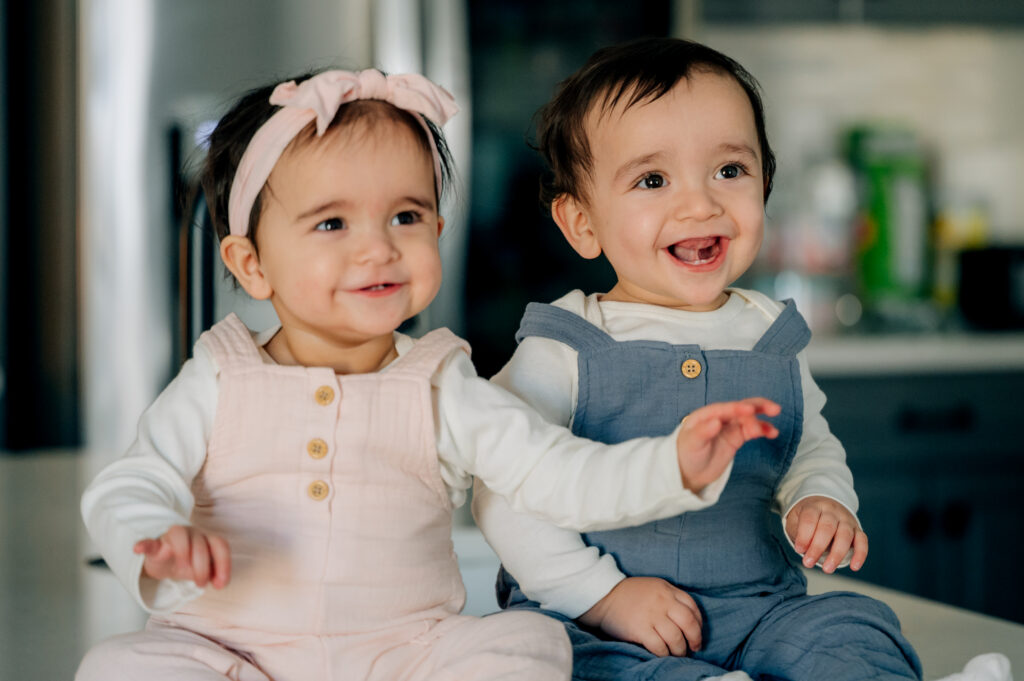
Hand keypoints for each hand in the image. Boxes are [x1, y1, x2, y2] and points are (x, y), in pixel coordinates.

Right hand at [133, 524, 230, 588]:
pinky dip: (143, 545)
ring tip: (182, 568)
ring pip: (179, 534)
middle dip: (202, 568)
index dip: (223, 564)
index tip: (220, 584)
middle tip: (200, 584)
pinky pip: (149, 542)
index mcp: (207, 539)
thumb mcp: (204, 569)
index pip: (220, 545)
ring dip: (183, 551)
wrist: (166, 559)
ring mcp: (172, 537)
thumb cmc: (190, 562)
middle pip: (200, 544)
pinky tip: (138, 549)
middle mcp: (192, 534)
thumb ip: (214, 573)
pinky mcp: (154, 545)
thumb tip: (220, 583)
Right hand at [577, 577, 702, 656]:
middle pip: (689, 623)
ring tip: (677, 653)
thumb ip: (670, 597)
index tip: (696, 633)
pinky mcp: (640, 629)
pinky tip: (662, 654)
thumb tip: (687, 619)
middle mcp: (662, 601)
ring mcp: (651, 615)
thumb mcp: (653, 587)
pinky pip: (659, 647)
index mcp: (666, 589)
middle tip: (694, 647)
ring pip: (676, 638)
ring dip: (680, 650)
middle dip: (695, 638)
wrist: (603, 596)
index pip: (692, 606)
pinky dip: (664, 653)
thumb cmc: (629, 594)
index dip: (699, 623)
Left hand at [676, 398, 780, 492]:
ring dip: (762, 421)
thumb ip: (703, 432)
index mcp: (705, 415)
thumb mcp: (691, 443)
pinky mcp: (735, 438)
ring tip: (772, 431)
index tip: (751, 410)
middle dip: (757, 407)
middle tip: (774, 409)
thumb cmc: (686, 454)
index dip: (738, 408)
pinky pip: (751, 431)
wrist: (689, 472)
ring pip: (748, 419)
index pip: (724, 409)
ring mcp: (728, 427)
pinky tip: (772, 433)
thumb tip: (716, 421)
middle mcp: (719, 418)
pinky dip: (762, 430)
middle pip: (740, 408)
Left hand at [785, 496, 867, 572]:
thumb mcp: (795, 519)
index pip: (810, 519)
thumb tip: (803, 548)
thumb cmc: (807, 517)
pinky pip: (862, 541)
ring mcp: (847, 519)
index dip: (804, 535)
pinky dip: (860, 554)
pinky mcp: (857, 529)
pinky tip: (854, 567)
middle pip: (827, 527)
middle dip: (817, 547)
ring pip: (845, 535)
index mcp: (814, 506)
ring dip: (837, 554)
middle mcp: (832, 511)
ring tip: (827, 569)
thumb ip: (797, 531)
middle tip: (808, 563)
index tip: (799, 550)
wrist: (823, 504)